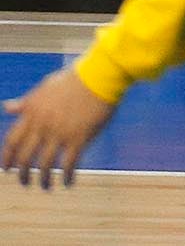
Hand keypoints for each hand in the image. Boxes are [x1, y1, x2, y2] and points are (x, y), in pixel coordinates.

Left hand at [2, 67, 116, 188]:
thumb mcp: (45, 88)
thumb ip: (26, 102)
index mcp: (32, 112)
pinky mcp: (79, 137)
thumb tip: (7, 108)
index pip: (12, 141)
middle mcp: (42, 125)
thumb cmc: (74, 79)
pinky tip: (68, 183)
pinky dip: (67, 176)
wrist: (100, 75)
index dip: (7, 158)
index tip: (8, 169)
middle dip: (23, 174)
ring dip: (44, 179)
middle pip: (25, 157)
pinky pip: (70, 164)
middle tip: (25, 182)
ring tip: (46, 186)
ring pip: (45, 164)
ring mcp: (60, 132)